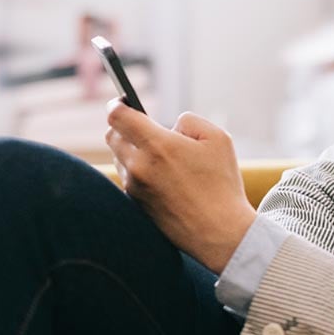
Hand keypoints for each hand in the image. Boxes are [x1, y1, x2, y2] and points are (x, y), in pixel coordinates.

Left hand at [105, 100, 256, 272]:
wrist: (220, 233)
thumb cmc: (222, 184)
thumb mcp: (217, 138)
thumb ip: (189, 121)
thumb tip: (170, 126)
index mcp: (157, 145)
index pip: (118, 116)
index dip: (117, 104)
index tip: (122, 101)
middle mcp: (139, 166)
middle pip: (111, 136)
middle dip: (123, 126)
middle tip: (140, 125)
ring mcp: (134, 188)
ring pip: (119, 158)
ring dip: (131, 150)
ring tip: (157, 153)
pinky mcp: (135, 205)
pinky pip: (127, 179)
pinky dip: (137, 171)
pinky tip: (159, 175)